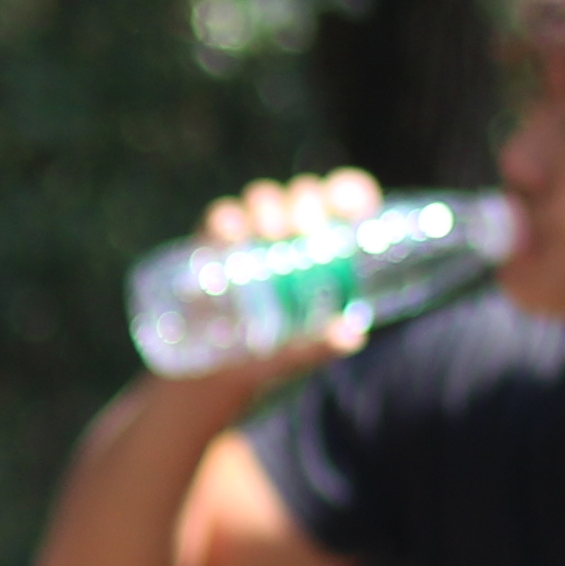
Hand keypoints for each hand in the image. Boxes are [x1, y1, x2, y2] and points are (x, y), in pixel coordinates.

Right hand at [177, 168, 395, 394]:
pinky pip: (220, 217)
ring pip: (263, 198)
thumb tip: (350, 334)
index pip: (346, 199)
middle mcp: (290, 232)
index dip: (349, 192)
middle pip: (303, 194)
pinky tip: (231, 233)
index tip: (347, 210)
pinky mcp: (214, 243)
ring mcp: (250, 235)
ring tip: (270, 234)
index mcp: (325, 248)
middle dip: (306, 203)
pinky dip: (226, 218)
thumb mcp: (297, 354)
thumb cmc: (269, 356)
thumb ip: (320, 346)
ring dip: (269, 206)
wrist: (214, 374)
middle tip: (306, 231)